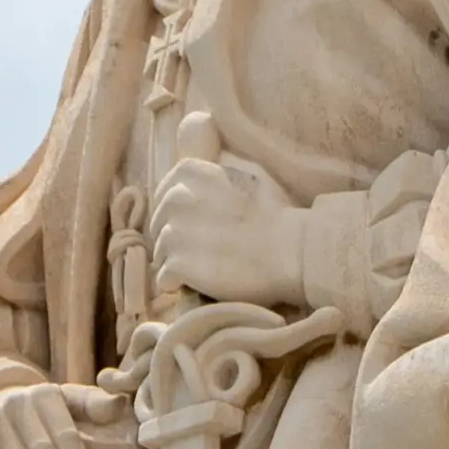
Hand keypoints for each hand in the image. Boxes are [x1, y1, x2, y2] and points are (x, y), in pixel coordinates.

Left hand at [152, 151, 310, 309]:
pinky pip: (164, 278)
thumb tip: (203, 165)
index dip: (177, 213)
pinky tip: (196, 283)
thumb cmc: (275, 213)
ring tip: (204, 268)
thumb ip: (215, 172)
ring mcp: (174, 233)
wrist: (289, 251)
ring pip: (160, 252)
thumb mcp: (246, 174)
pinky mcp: (177, 264)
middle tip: (202, 250)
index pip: (164, 193)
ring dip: (176, 262)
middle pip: (158, 223)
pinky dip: (176, 283)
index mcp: (191, 173)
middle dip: (174, 237)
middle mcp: (176, 198)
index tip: (194, 225)